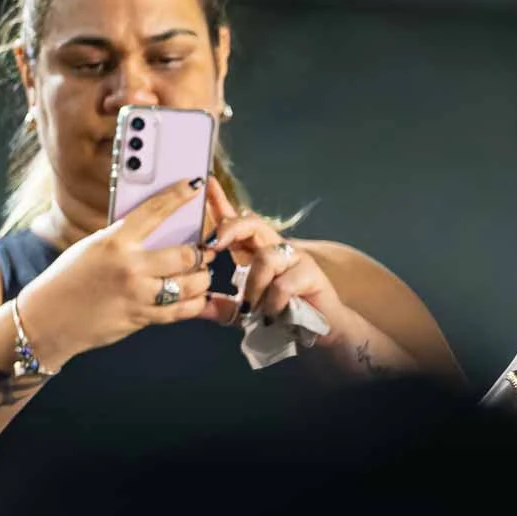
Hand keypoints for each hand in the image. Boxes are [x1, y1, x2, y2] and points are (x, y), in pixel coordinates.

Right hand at [16, 179, 217, 368]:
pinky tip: (196, 297)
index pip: (154, 211)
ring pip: (191, 285)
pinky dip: (194, 304)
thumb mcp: (91, 247)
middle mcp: (129, 267)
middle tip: (205, 250)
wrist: (46, 320)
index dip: (178, 196)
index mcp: (114, 242)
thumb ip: (123, 238)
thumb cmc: (67, 280)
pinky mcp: (140, 318)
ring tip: (201, 274)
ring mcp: (137, 295)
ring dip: (202, 278)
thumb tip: (157, 227)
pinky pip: (180, 311)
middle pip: (186, 254)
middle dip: (202, 252)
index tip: (194, 186)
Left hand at [200, 179, 372, 347]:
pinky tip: (273, 314)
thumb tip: (195, 306)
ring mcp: (296, 258)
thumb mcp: (244, 314)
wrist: (321, 330)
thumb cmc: (283, 316)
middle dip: (230, 229)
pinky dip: (272, 302)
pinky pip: (283, 283)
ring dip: (254, 286)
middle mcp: (276, 248)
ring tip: (253, 309)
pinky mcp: (312, 273)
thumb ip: (222, 308)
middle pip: (252, 224)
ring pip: (266, 257)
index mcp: (257, 252)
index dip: (222, 204)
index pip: (237, 223)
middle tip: (212, 244)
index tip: (207, 184)